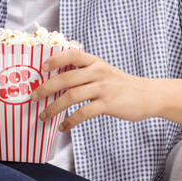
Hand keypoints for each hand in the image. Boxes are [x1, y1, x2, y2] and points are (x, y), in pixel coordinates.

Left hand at [33, 47, 154, 129]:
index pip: (72, 54)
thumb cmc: (122, 85)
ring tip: (43, 116)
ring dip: (53, 108)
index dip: (56, 59)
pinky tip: (63, 127)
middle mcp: (98, 72)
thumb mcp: (105, 71)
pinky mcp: (108, 104)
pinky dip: (70, 121)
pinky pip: (83, 113)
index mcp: (96, 62)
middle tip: (33, 97)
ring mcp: (103, 88)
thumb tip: (60, 78)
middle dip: (46, 88)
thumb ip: (86, 72)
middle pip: (66, 77)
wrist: (148, 95)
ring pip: (71, 96)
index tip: (42, 67)